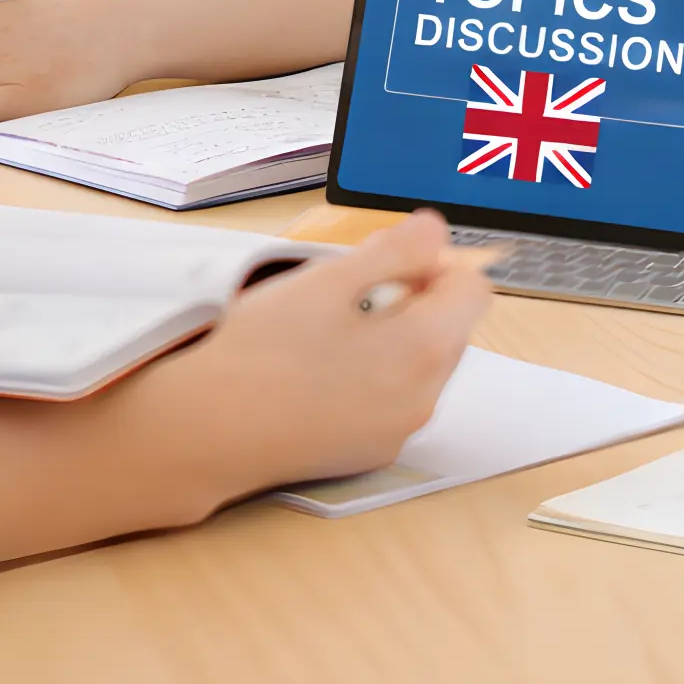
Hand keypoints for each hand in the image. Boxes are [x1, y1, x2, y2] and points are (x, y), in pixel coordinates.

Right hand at [169, 212, 491, 493]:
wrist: (210, 430)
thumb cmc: (264, 353)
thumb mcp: (330, 279)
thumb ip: (394, 249)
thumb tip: (434, 230)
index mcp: (424, 348)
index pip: (473, 290)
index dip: (438, 262)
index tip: (392, 258)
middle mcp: (423, 398)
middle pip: (450, 329)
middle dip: (414, 299)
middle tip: (350, 289)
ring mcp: (396, 431)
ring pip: (421, 365)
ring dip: (393, 336)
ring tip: (329, 328)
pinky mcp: (368, 452)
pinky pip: (393, 400)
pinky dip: (373, 376)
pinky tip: (321, 368)